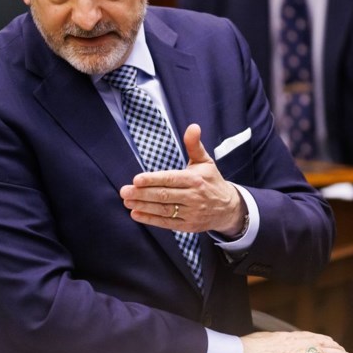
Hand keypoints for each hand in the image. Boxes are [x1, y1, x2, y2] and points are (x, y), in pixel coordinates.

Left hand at [118, 123, 246, 235]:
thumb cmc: (211, 181)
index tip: (136, 179)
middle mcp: (193, 197)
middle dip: (142, 194)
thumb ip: (194, 145)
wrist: (228, 208)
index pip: (170, 179)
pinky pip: (166, 223)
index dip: (153, 180)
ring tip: (127, 201)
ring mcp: (191, 213)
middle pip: (164, 195)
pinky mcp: (188, 226)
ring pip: (163, 209)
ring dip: (143, 206)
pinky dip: (150, 219)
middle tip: (124, 191)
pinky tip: (136, 214)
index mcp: (195, 179)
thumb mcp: (205, 161)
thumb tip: (193, 126)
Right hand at [236, 331, 351, 352]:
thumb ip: (271, 342)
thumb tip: (273, 345)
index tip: (329, 341)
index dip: (320, 339)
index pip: (307, 337)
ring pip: (323, 352)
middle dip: (333, 346)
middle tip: (343, 350)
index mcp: (283, 338)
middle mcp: (292, 345)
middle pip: (318, 342)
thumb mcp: (260, 340)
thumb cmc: (242, 351)